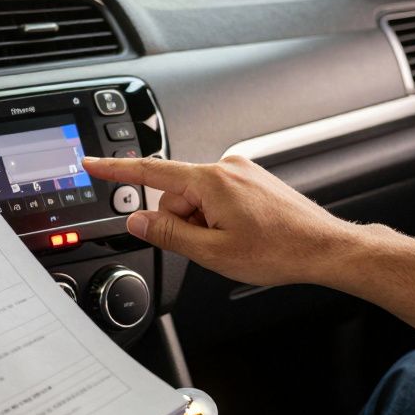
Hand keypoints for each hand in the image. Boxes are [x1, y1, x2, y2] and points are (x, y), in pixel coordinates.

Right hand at [82, 155, 365, 286]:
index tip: (91, 162)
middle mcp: (225, 167)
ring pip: (197, 199)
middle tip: (209, 246)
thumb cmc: (279, 250)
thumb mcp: (213, 252)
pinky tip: (242, 234)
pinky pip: (217, 197)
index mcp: (211, 181)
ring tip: (234, 242)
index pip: (150, 172)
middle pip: (175, 194)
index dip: (116, 170)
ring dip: (203, 222)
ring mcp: (241, 171)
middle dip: (181, 221)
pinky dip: (219, 217)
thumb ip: (169, 234)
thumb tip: (139, 220)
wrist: (323, 247)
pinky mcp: (251, 179)